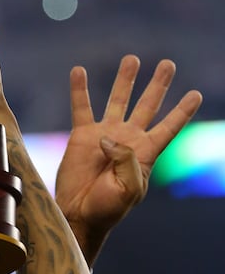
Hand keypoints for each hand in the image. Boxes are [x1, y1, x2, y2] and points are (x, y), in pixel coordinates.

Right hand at [55, 55, 201, 264]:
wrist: (78, 213)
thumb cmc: (108, 207)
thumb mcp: (129, 188)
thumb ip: (126, 159)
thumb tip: (108, 136)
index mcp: (145, 153)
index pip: (169, 127)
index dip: (182, 111)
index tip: (196, 94)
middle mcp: (127, 140)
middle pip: (148, 105)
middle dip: (158, 85)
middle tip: (168, 64)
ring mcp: (104, 135)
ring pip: (117, 100)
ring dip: (125, 80)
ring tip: (132, 59)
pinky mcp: (82, 135)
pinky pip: (81, 107)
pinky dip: (79, 89)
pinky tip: (78, 71)